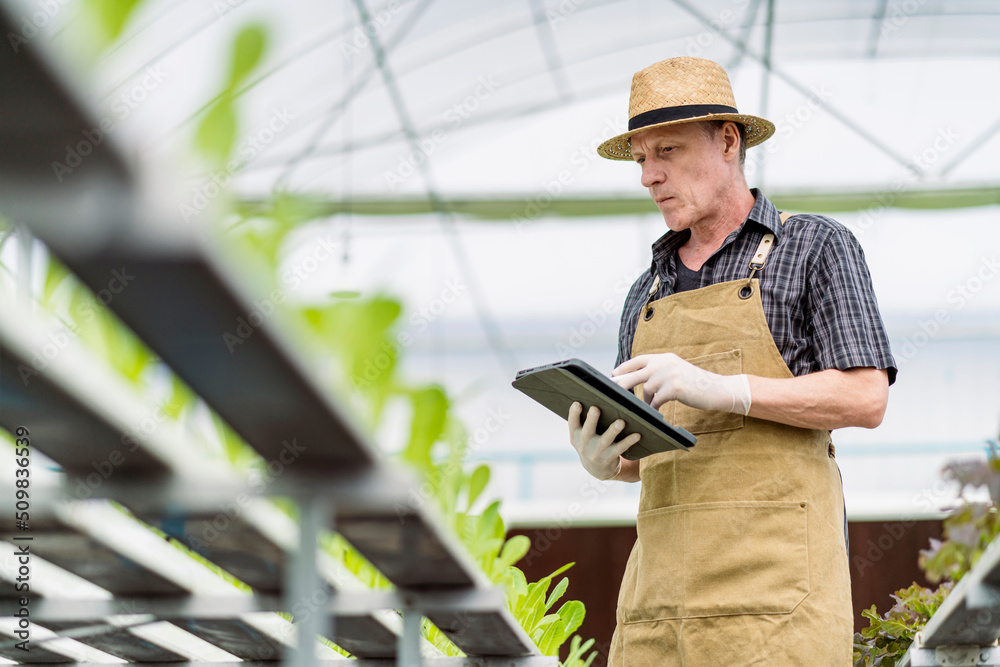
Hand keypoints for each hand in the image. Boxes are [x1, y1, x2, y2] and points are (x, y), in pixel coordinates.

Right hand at [568, 402, 640, 479]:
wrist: (596, 469)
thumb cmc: (591, 443)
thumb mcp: (582, 436)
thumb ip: (585, 422)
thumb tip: (598, 398)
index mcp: (576, 436)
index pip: (572, 423)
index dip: (574, 413)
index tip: (577, 403)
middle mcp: (584, 444)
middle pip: (587, 431)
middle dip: (591, 420)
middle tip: (595, 409)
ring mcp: (597, 452)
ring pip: (605, 440)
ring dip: (613, 430)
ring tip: (621, 422)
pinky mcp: (609, 458)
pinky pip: (620, 448)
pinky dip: (629, 441)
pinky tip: (637, 434)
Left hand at [612, 353, 751, 414]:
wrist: (717, 389)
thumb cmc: (695, 384)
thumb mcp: (676, 372)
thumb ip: (660, 374)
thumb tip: (643, 388)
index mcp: (664, 357)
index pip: (639, 359)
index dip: (625, 367)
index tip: (614, 374)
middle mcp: (665, 363)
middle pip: (636, 374)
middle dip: (623, 383)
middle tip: (613, 391)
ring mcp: (669, 375)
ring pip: (648, 390)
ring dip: (646, 400)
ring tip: (648, 407)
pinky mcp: (674, 388)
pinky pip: (657, 400)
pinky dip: (654, 407)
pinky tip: (656, 412)